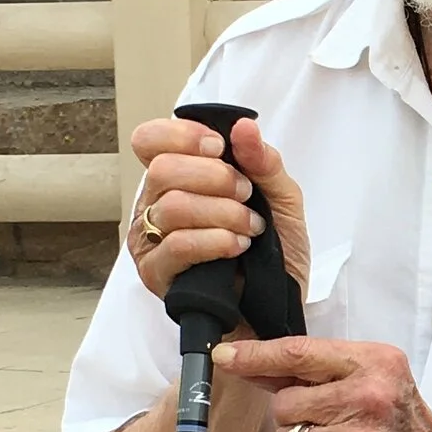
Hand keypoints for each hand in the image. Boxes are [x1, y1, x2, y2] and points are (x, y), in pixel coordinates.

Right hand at [125, 115, 310, 310]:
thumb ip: (264, 162)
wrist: (279, 305)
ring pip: (172, 207)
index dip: (183, 136)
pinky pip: (176, 246)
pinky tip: (237, 247)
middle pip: (163, 169)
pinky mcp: (156, 274)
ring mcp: (151, 241)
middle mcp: (155, 205)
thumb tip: (244, 127)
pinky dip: (215, 241)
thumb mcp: (281, 199)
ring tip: (250, 228)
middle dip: (216, 178)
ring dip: (223, 213)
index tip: (221, 147)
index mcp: (177, 178)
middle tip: (246, 195)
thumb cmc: (273, 251)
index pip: (150, 140)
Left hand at [214, 338, 431, 431]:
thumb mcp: (377, 383)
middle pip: (284, 404)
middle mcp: (369, 399)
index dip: (255, 356)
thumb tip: (253, 365)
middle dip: (296, 418)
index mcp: (375, 364)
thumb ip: (320, 374)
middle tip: (332, 426)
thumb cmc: (407, 429)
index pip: (299, 354)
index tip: (224, 355)